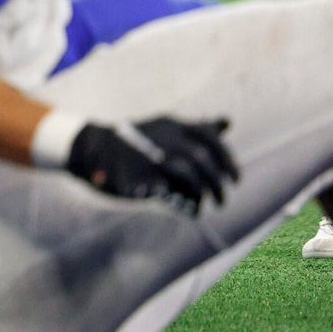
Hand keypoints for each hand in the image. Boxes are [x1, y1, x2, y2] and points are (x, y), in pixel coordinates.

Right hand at [67, 117, 235, 212]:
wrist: (97, 148)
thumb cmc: (140, 140)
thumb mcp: (168, 128)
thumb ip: (198, 128)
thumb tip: (228, 122)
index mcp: (174, 125)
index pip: (209, 139)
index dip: (227, 159)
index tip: (235, 178)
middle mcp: (165, 138)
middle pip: (201, 159)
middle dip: (217, 181)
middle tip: (224, 197)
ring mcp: (151, 157)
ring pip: (188, 175)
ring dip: (203, 194)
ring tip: (208, 206)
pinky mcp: (139, 177)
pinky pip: (170, 193)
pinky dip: (185, 203)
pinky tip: (190, 209)